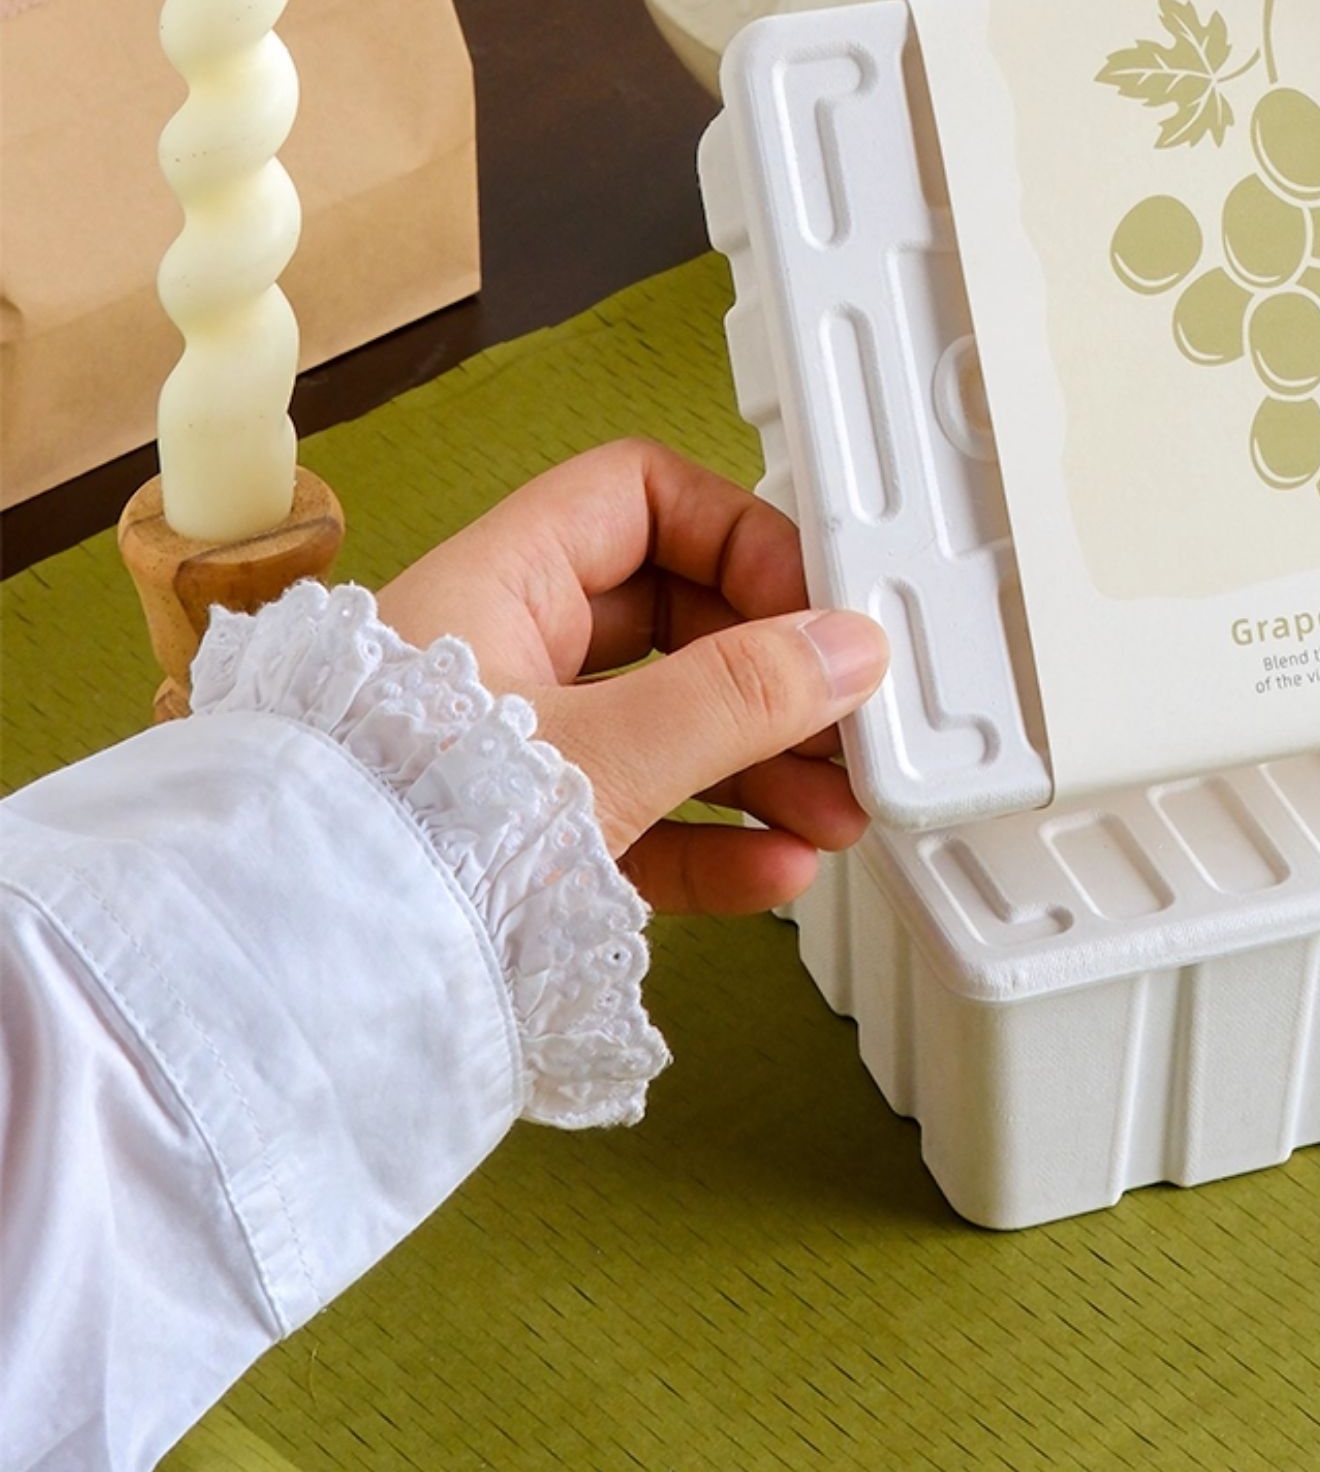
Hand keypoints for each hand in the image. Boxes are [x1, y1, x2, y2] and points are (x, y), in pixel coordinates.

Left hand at [374, 439, 885, 914]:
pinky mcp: (529, 845)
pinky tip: (777, 867)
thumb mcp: (605, 755)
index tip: (813, 605)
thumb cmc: (419, 836)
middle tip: (845, 720)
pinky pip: (644, 821)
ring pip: (667, 728)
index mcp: (501, 587)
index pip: (639, 499)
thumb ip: (737, 698)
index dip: (739, 536)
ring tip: (834, 813)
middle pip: (672, 621)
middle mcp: (506, 656)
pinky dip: (717, 841)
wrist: (322, 972)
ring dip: (762, 768)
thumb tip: (846, 649)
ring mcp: (518, 755)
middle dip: (771, 676)